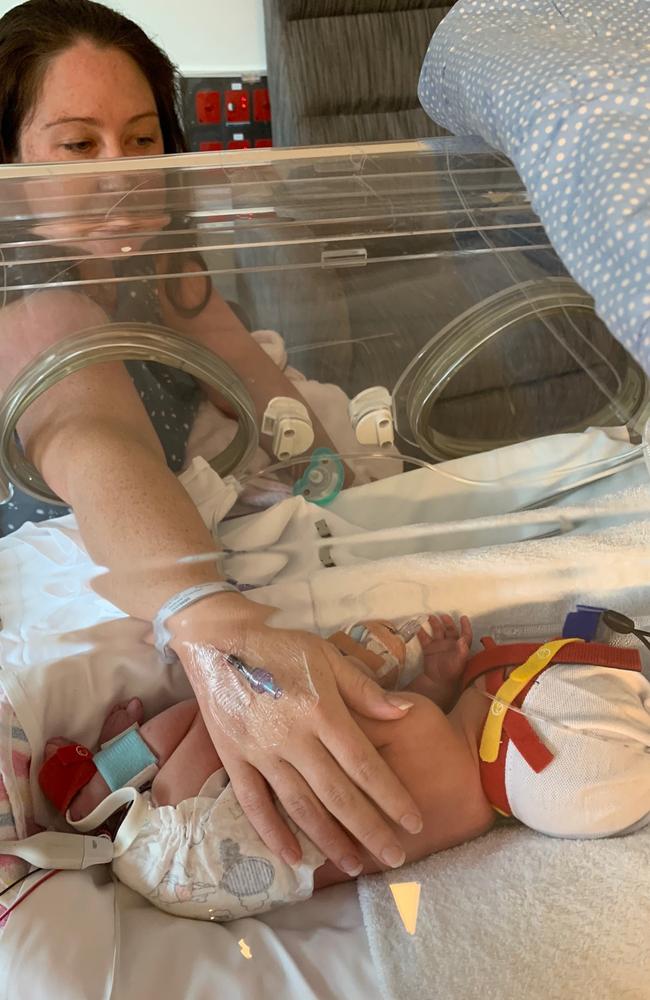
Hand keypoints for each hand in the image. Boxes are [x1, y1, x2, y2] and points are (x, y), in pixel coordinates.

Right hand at [172, 595, 422, 875]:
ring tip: (354, 866)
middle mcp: (292, 737)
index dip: (391, 796)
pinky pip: (254, 803)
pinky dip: (273, 833)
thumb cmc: (280, 646)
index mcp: (321, 710)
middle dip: (370, 829)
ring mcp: (260, 751)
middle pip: (338, 794)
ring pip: (300, 805)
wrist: (217, 640)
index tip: (414, 822)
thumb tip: (404, 714)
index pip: (364, 763)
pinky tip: (294, 858)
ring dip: (329, 840)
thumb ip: (364, 689)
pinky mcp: (233, 758)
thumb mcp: (326, 656)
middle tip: (395, 858)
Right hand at [413, 614, 471, 709]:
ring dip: (435, 624)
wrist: (436, 681)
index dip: (465, 626)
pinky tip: (418, 627)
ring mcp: (439, 646)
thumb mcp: (458, 662)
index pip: (465, 635)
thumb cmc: (451, 673)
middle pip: (451, 630)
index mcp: (460, 647)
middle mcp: (450, 645)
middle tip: (443, 615)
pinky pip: (425, 638)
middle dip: (448, 622)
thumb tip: (462, 638)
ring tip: (431, 617)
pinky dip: (421, 632)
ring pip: (438, 631)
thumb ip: (462, 650)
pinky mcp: (429, 649)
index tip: (463, 617)